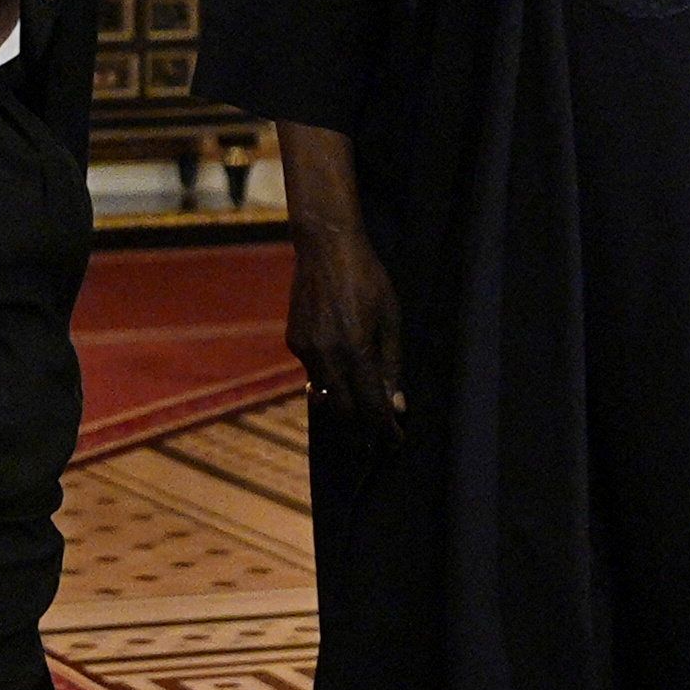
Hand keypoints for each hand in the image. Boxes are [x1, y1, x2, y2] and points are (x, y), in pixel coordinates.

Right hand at [275, 121, 404, 437]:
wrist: (325, 248)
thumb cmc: (367, 278)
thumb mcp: (390, 319)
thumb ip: (391, 364)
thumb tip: (395, 403)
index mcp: (354, 349)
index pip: (370, 404)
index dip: (384, 428)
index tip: (396, 442)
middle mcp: (325, 355)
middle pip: (343, 410)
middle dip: (362, 426)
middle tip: (379, 435)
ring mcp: (304, 349)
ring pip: (325, 394)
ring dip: (344, 406)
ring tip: (361, 411)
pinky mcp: (294, 341)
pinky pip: (313, 373)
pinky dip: (329, 380)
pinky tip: (341, 374)